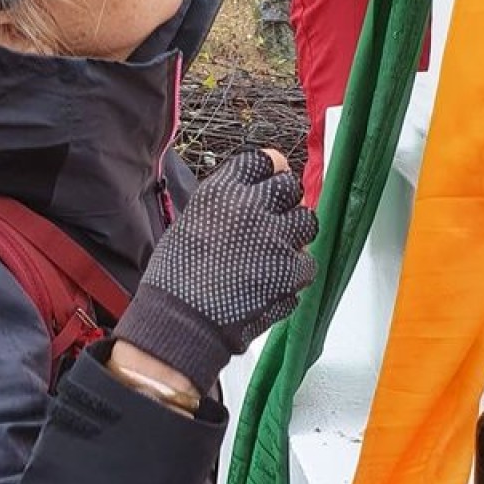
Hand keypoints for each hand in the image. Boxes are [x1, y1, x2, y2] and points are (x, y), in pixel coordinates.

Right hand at [114, 149, 317, 392]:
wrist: (180, 322)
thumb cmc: (175, 278)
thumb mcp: (191, 221)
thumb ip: (225, 203)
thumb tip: (251, 193)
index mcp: (223, 191)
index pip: (262, 161)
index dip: (267, 172)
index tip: (267, 180)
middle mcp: (252, 207)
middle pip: (289, 186)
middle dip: (284, 201)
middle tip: (272, 220)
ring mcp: (276, 239)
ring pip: (307, 221)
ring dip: (295, 233)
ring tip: (276, 250)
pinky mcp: (291, 271)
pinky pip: (307, 261)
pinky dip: (294, 272)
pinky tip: (274, 280)